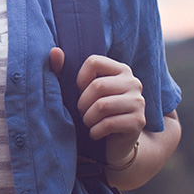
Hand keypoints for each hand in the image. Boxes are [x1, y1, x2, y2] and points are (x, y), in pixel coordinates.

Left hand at [49, 48, 143, 165]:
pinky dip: (95, 131)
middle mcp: (133, 82)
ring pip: (102, 106)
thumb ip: (63, 70)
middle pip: (97, 86)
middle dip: (82, 103)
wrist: (116, 142)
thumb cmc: (93, 110)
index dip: (80, 79)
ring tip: (88, 122)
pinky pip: (108, 124)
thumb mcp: (78, 90)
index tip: (80, 92)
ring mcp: (138, 102)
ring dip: (88, 118)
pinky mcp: (138, 121)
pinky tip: (95, 133)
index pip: (94, 62)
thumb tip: (54, 51)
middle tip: (82, 112)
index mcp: (120, 69)